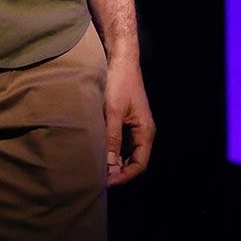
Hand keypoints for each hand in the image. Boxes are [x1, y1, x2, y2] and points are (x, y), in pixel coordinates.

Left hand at [104, 55, 154, 185]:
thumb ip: (111, 138)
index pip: (139, 164)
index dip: (124, 176)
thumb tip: (109, 165)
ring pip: (124, 152)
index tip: (106, 182)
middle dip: (117, 171)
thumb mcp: (113, 112)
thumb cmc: (119, 82)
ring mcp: (132, 126)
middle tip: (97, 178)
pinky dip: (108, 149)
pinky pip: (118, 141)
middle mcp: (141, 132)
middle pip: (132, 161)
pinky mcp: (122, 120)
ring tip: (94, 168)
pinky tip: (95, 151)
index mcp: (146, 132)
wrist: (120, 58)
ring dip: (112, 161)